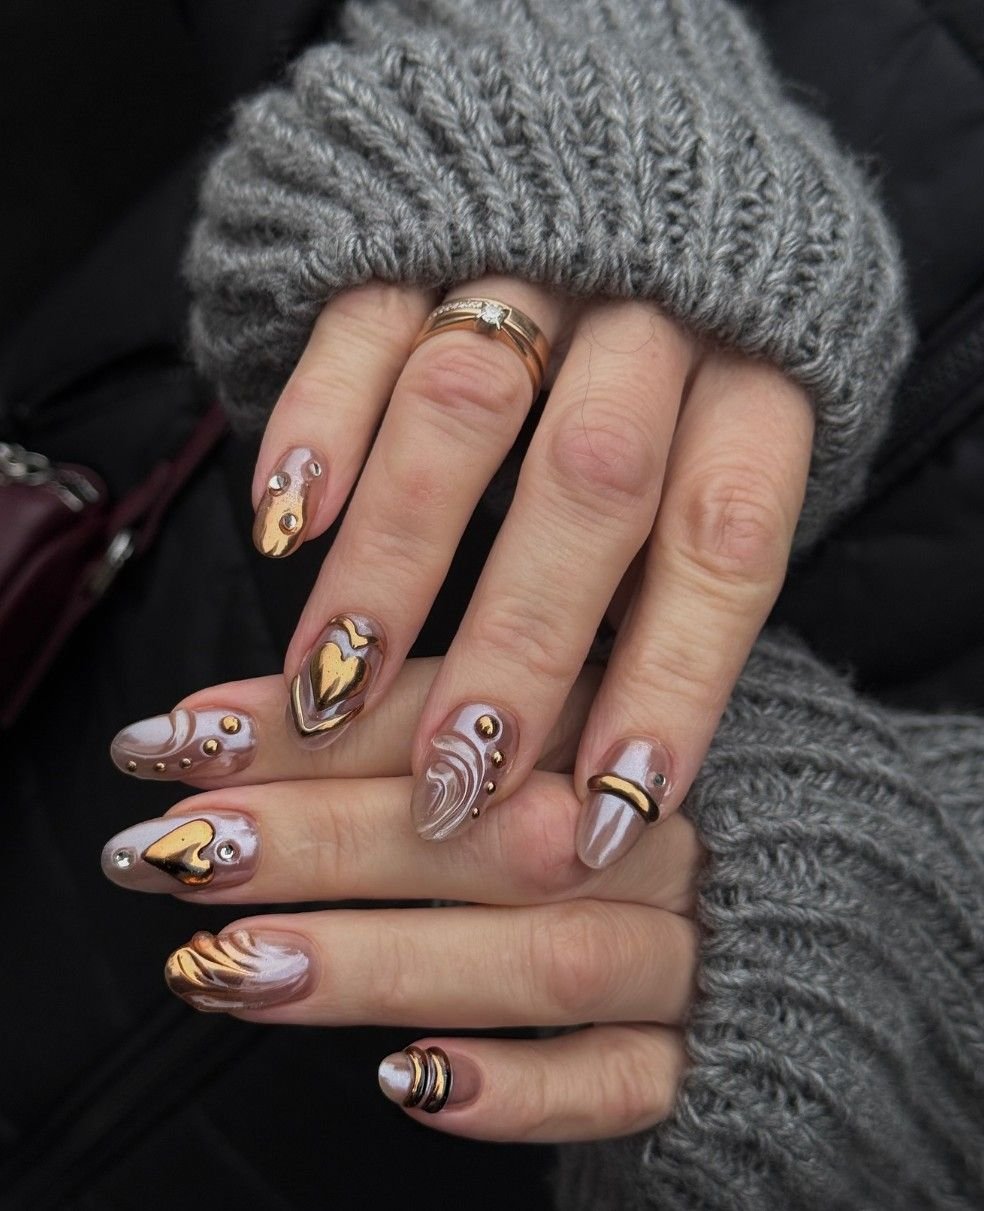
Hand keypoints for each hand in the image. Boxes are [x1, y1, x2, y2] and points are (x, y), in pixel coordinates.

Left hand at [103, 660, 703, 1141]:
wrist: (820, 894)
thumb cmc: (634, 796)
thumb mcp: (549, 718)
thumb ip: (436, 712)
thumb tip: (282, 698)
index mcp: (613, 721)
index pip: (451, 710)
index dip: (311, 726)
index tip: (175, 738)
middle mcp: (650, 830)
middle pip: (490, 833)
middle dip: (320, 839)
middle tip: (169, 852)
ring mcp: (684, 949)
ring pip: (542, 961)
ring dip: (381, 965)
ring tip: (230, 969)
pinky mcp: (708, 1054)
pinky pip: (624, 1083)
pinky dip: (522, 1090)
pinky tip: (409, 1081)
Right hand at [249, 275, 812, 865]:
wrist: (620, 141)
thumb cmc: (683, 350)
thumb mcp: (723, 443)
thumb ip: (680, 567)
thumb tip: (615, 758)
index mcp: (756, 372)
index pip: (726, 538)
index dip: (672, 676)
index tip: (610, 806)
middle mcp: (653, 307)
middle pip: (593, 484)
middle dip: (520, 644)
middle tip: (451, 778)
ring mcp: (534, 252)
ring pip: (464, 406)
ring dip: (393, 560)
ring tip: (331, 689)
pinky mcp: (421, 223)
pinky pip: (363, 317)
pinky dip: (319, 425)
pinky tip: (285, 523)